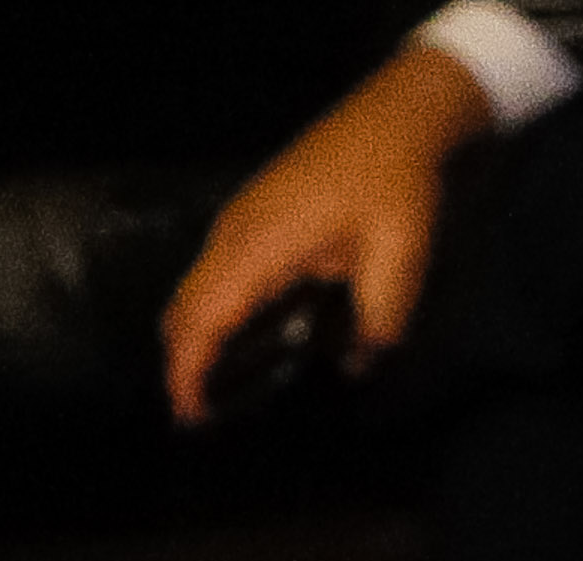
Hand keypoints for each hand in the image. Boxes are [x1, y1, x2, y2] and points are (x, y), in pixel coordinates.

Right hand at [160, 43, 493, 421]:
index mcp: (259, 247)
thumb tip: (359, 366)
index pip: (203, 321)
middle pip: (185, 310)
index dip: (188, 372)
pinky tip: (241, 340)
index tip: (187, 415)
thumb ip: (378, 322)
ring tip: (213, 390)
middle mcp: (235, 234)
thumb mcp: (400, 260)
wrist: (397, 120)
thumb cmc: (396, 184)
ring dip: (196, 340)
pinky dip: (214, 313)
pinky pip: (216, 275)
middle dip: (182, 364)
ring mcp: (239, 222)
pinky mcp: (253, 218)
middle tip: (199, 417)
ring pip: (195, 292)